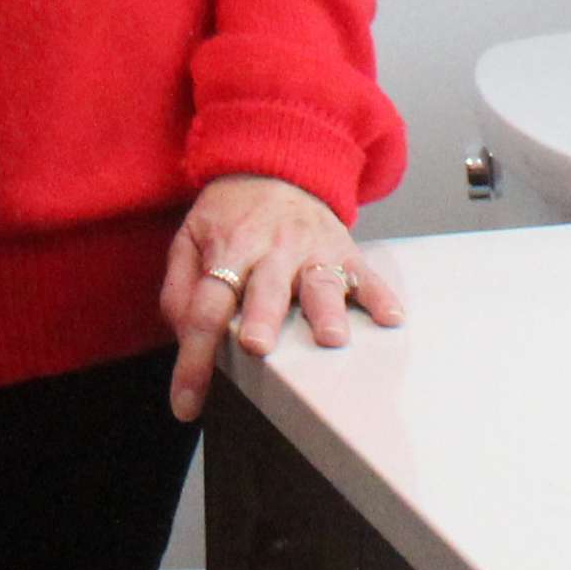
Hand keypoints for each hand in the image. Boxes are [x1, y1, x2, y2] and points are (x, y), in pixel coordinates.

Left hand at [158, 173, 401, 421]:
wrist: (277, 165)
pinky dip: (379, 296)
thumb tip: (182, 337)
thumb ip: (180, 288)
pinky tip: (390, 317)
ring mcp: (311, 250)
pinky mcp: (344, 250)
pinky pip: (365, 275)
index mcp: (227, 250)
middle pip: (264, 290)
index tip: (186, 405)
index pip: (206, 308)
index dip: (193, 358)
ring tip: (331, 339)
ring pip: (319, 283)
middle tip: (256, 347)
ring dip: (325, 310)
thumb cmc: (231, 215)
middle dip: (261, 318)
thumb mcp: (190, 238)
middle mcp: (270, 251)